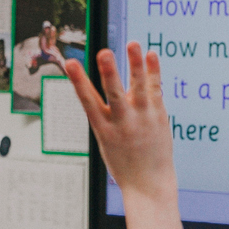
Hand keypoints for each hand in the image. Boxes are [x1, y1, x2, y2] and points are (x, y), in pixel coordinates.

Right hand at [60, 43, 181, 228]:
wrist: (149, 184)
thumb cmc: (124, 163)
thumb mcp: (106, 142)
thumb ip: (108, 115)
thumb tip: (116, 86)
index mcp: (103, 129)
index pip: (87, 101)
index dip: (78, 80)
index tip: (69, 62)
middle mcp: (123, 122)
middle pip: (115, 93)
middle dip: (109, 72)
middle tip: (104, 52)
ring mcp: (143, 118)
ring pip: (139, 87)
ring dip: (136, 63)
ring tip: (133, 43)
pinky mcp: (159, 116)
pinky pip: (156, 89)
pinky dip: (153, 71)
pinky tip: (151, 54)